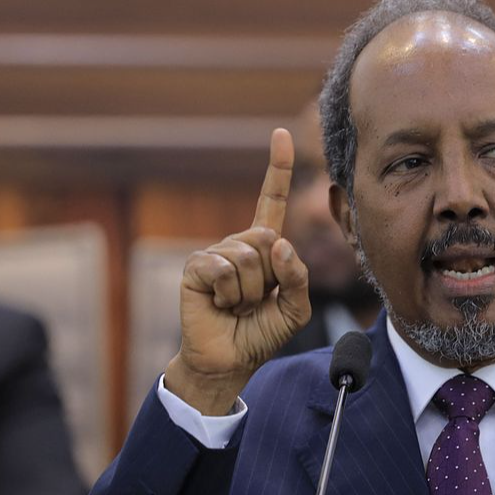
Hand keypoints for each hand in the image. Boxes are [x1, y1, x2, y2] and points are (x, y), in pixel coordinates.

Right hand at [166, 129, 311, 414]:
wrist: (229, 361)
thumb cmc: (261, 333)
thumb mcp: (295, 308)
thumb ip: (298, 277)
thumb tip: (278, 243)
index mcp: (265, 247)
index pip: (272, 200)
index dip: (277, 168)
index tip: (281, 133)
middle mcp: (240, 243)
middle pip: (267, 239)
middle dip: (270, 278)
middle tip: (255, 301)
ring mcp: (216, 252)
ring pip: (248, 258)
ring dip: (249, 292)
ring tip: (237, 306)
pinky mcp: (196, 266)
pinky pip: (223, 268)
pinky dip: (228, 293)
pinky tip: (219, 304)